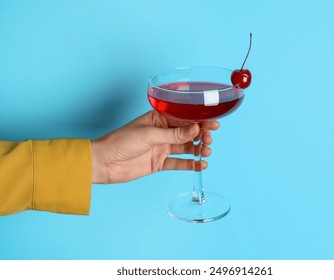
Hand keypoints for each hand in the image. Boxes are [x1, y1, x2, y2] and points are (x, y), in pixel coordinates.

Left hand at [91, 110, 219, 183]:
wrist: (104, 163)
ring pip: (185, 147)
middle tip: (209, 139)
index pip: (183, 118)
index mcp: (159, 118)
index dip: (199, 120)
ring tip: (206, 152)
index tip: (213, 123)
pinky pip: (178, 163)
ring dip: (198, 149)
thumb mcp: (149, 135)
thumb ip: (173, 134)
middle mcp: (162, 132)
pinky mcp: (159, 163)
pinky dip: (190, 164)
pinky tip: (200, 164)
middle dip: (201, 135)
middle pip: (187, 133)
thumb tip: (195, 129)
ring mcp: (161, 148)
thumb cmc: (121, 142)